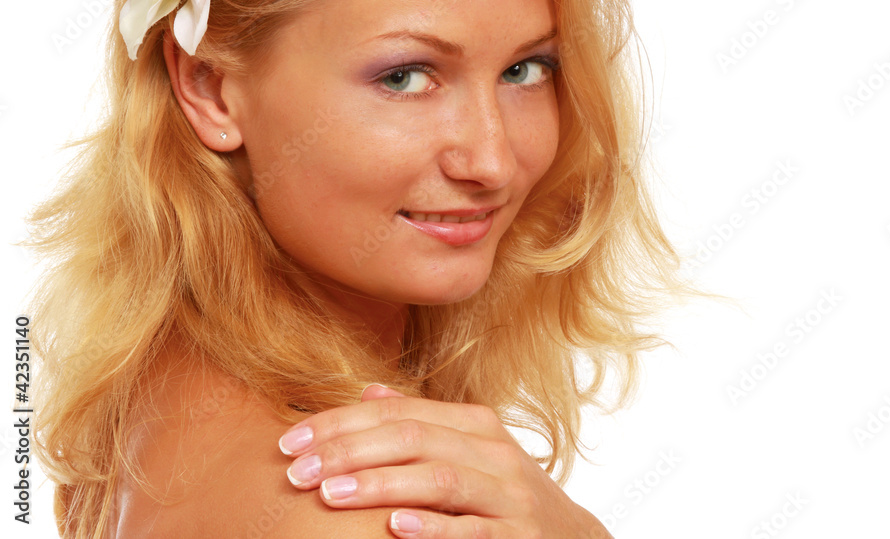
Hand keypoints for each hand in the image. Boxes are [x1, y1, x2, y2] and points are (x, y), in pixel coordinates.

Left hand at [277, 383, 612, 537]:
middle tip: (297, 471)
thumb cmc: (502, 493)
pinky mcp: (517, 536)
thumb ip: (421, 422)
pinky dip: (434, 528)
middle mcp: (493, 451)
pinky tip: (396, 529)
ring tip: (329, 493)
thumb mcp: (468, 450)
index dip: (339, 423)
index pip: (397, 413)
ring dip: (379, 485)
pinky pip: (472, 530)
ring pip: (439, 478)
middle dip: (347, 452)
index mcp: (474, 424)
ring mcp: (508, 493)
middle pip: (412, 438)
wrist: (571, 538)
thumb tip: (368, 394)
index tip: (290, 442)